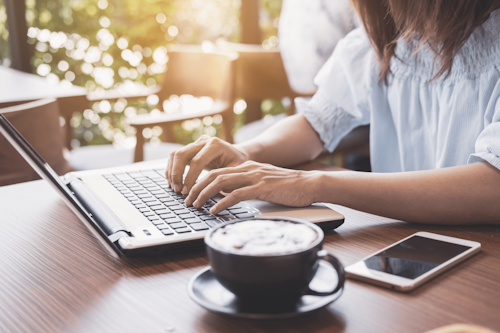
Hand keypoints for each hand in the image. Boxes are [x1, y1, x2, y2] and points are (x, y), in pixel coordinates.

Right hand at [166, 135, 248, 193]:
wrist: (237, 154)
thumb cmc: (237, 164)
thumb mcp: (235, 171)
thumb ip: (223, 178)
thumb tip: (210, 192)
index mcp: (215, 145)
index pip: (197, 161)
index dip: (189, 177)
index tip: (186, 191)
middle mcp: (203, 141)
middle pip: (181, 154)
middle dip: (176, 174)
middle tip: (178, 190)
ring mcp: (196, 143)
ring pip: (175, 154)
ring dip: (172, 172)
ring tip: (175, 188)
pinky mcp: (190, 148)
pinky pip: (175, 157)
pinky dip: (172, 169)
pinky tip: (173, 182)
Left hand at [184, 161, 321, 213]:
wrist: (309, 184)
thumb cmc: (289, 187)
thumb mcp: (265, 182)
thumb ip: (249, 185)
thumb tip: (231, 195)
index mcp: (248, 167)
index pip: (218, 171)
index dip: (202, 182)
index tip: (193, 193)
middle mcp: (249, 169)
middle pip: (214, 175)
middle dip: (197, 188)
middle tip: (188, 201)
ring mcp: (255, 177)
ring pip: (221, 182)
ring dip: (204, 195)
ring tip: (196, 206)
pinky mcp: (261, 188)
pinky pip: (236, 194)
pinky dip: (222, 203)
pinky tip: (214, 210)